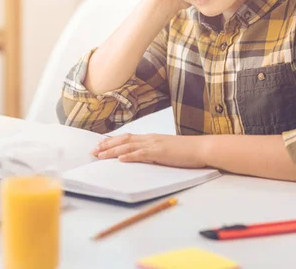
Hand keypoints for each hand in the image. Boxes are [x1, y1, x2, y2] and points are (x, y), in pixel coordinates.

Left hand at [91, 133, 206, 167]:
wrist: (202, 148)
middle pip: (123, 140)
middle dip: (107, 146)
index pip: (127, 137)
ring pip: (128, 146)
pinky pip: (142, 154)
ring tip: (100, 155)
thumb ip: (154, 151)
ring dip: (112, 151)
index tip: (100, 144)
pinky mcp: (160, 152)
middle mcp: (150, 138)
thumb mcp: (167, 150)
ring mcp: (155, 144)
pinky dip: (130, 155)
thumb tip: (144, 156)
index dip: (112, 141)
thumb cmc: (187, 151)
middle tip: (93, 151)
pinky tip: (120, 158)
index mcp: (151, 138)